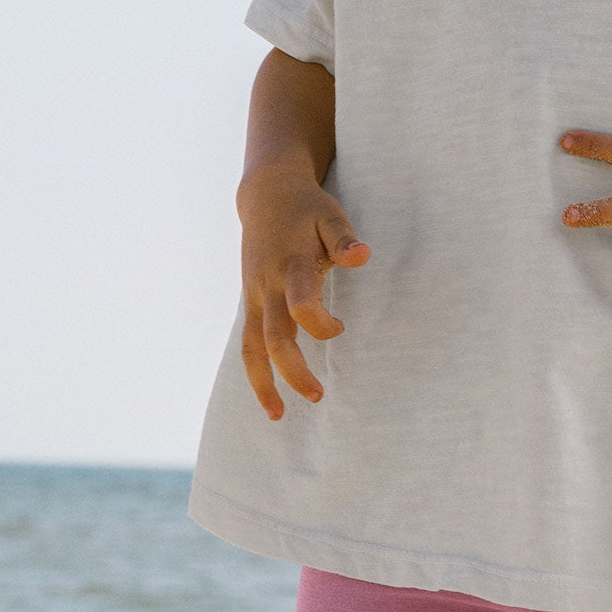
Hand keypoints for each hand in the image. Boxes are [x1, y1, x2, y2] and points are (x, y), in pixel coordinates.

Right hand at [238, 167, 369, 417]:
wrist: (264, 196)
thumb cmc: (306, 208)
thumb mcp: (330, 214)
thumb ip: (344, 239)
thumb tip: (362, 257)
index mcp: (290, 265)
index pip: (299, 304)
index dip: (320, 323)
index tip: (340, 326)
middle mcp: (267, 286)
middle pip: (274, 338)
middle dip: (293, 371)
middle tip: (318, 397)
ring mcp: (254, 296)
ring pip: (251, 348)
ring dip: (263, 383)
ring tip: (277, 416)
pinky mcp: (251, 302)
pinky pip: (249, 343)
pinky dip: (256, 372)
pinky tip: (269, 398)